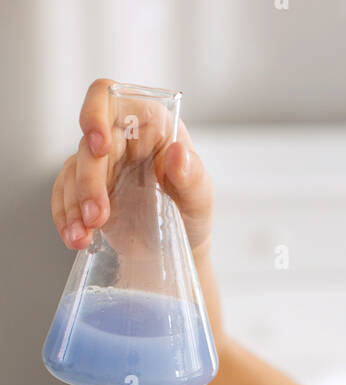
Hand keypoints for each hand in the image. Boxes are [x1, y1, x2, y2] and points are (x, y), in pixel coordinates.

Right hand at [50, 77, 213, 255]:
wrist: (179, 245)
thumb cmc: (192, 212)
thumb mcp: (201, 198)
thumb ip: (193, 177)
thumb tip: (178, 153)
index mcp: (149, 122)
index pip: (110, 98)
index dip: (96, 115)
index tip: (99, 146)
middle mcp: (120, 136)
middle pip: (88, 144)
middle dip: (88, 182)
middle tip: (97, 218)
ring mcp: (101, 162)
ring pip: (72, 170)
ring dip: (72, 204)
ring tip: (82, 236)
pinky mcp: (86, 187)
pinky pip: (64, 193)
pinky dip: (64, 215)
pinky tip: (73, 236)